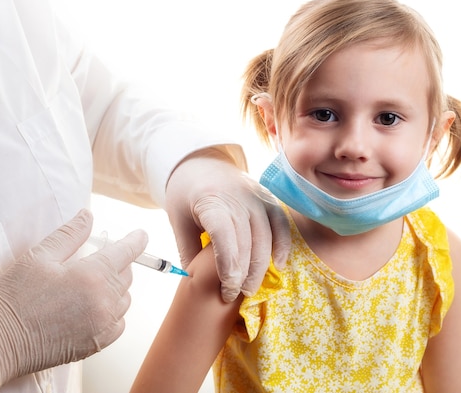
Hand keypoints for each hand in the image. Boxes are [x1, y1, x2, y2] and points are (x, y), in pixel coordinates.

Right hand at [0, 209, 146, 391]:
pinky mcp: (98, 343)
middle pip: (126, 275)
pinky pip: (119, 322)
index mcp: (92, 275)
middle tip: (98, 261)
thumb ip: (70, 234)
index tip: (141, 235)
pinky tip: (94, 307)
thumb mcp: (39, 256)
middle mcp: (104, 300)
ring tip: (92, 285)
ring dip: (116, 288)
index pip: (127, 252)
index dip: (136, 240)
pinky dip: (113, 311)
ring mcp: (103, 324)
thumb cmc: (15, 297)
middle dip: (119, 263)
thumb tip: (88, 216)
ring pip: (125, 298)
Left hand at [166, 148, 289, 301]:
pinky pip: (281, 224)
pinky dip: (283, 245)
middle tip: (233, 296)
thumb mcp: (177, 220)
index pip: (225, 236)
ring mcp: (257, 197)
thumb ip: (188, 250)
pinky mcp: (268, 199)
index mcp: (211, 201)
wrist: (201, 163)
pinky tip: (279, 264)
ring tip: (249, 289)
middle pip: (247, 242)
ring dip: (260, 267)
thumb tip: (196, 284)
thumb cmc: (186, 195)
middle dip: (242, 274)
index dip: (228, 266)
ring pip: (266, 237)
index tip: (227, 289)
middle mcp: (238, 198)